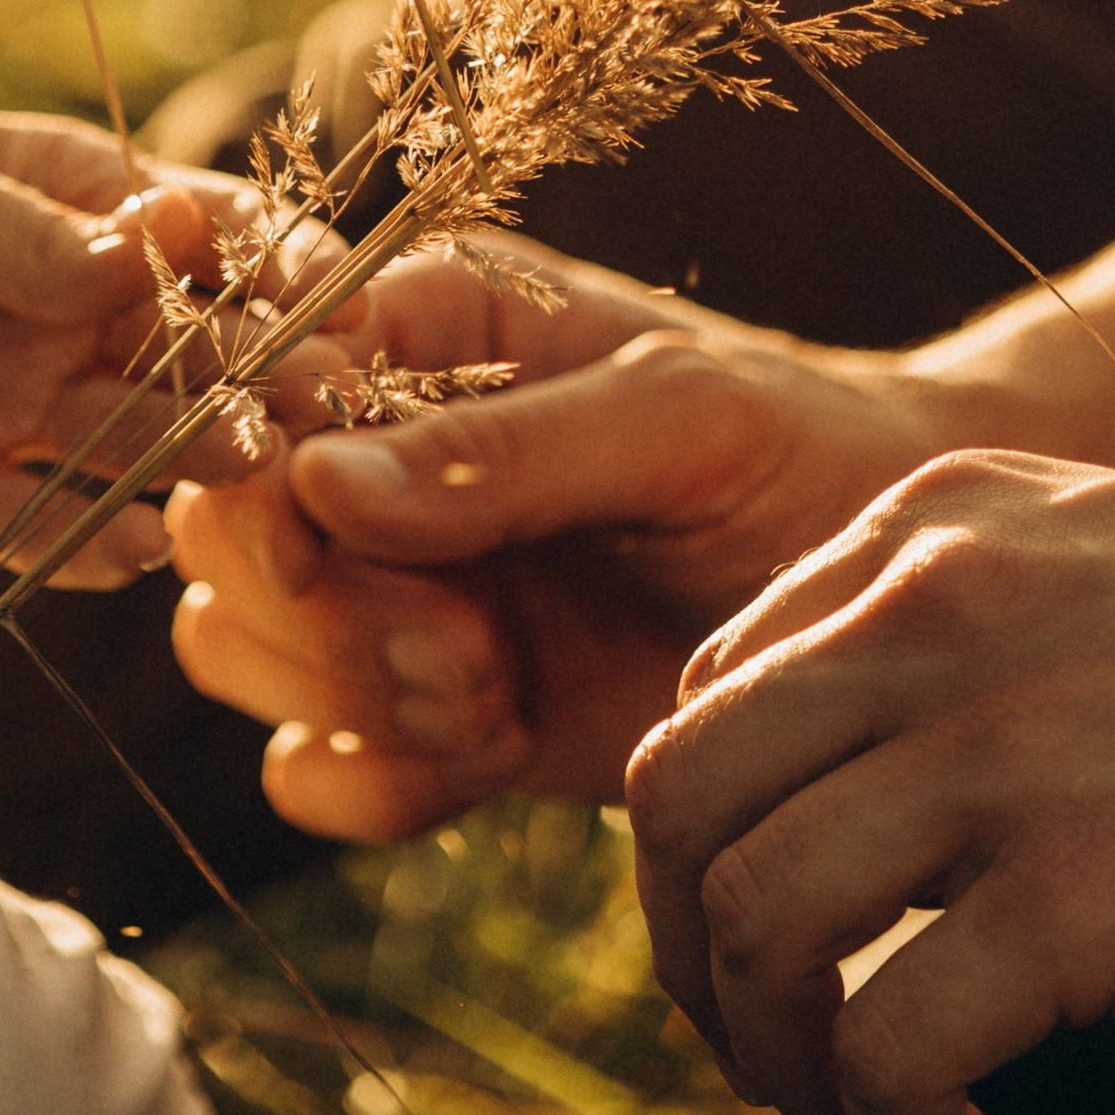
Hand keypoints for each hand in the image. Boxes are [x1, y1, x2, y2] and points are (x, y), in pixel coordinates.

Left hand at [0, 71, 324, 583]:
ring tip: (237, 471)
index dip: (274, 268)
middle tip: (310, 407)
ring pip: (127, 441)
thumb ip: (24, 238)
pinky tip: (135, 549)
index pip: (205, 235)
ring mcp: (0, 398)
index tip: (333, 300)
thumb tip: (162, 250)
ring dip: (188, 458)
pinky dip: (89, 542)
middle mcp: (54, 306)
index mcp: (65, 200)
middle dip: (255, 374)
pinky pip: (36, 526)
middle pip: (188, 350)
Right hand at [171, 244, 945, 838]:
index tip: (347, 545)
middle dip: (323, 610)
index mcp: (423, 330)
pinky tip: (488, 758)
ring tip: (494, 697)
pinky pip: (308, 770)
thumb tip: (318, 482)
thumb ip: (505, 450)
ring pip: (233, 646)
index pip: (252, 393)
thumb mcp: (679, 418)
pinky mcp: (426, 708)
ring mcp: (392, 585)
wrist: (898, 611)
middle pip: (215, 532)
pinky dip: (372, 784)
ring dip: (345, 693)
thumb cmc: (804, 453)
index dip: (266, 483)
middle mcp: (376, 453)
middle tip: (470, 647)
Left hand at [627, 454, 1114, 1114]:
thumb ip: (963, 640)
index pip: (718, 693)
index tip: (791, 939)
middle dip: (695, 956)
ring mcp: (997, 746)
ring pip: (748, 921)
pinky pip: (881, 1042)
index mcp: (928, 528)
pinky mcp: (1080, 893)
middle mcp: (928, 610)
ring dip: (773, 1061)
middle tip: (775, 1049)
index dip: (725, 842)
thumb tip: (853, 802)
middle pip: (681, 800)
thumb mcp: (1101, 578)